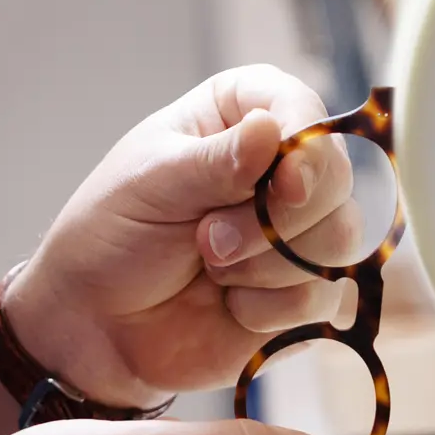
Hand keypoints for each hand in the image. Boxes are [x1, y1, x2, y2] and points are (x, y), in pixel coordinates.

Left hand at [5, 65, 360, 406]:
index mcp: (241, 114)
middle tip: (208, 242)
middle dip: (274, 222)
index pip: (303, 110)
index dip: (308, 148)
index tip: (286, 185)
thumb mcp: (152, 185)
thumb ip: (215, 162)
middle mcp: (281, 165)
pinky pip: (322, 297)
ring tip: (210, 268)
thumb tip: (270, 129)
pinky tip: (228, 305)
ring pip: (339, 239)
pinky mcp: (303, 289)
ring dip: (268, 266)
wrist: (95, 325)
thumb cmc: (112, 235)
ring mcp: (299, 229)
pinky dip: (269, 308)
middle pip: (336, 178)